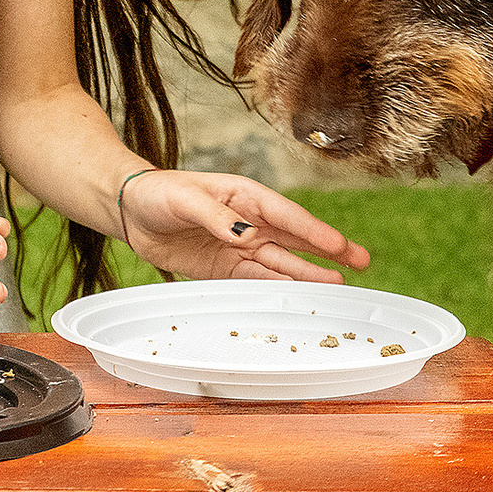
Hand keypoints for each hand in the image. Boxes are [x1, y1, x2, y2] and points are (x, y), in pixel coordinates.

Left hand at [119, 170, 370, 283]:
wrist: (129, 211)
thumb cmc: (158, 193)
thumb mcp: (185, 198)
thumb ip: (216, 216)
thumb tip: (246, 234)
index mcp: (246, 197)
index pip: (287, 216)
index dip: (315, 231)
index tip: (340, 245)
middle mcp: (249, 223)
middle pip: (295, 240)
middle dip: (329, 251)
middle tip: (362, 262)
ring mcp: (239, 247)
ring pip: (280, 264)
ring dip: (307, 275)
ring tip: (337, 287)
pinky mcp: (224, 268)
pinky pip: (255, 281)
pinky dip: (276, 290)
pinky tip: (298, 298)